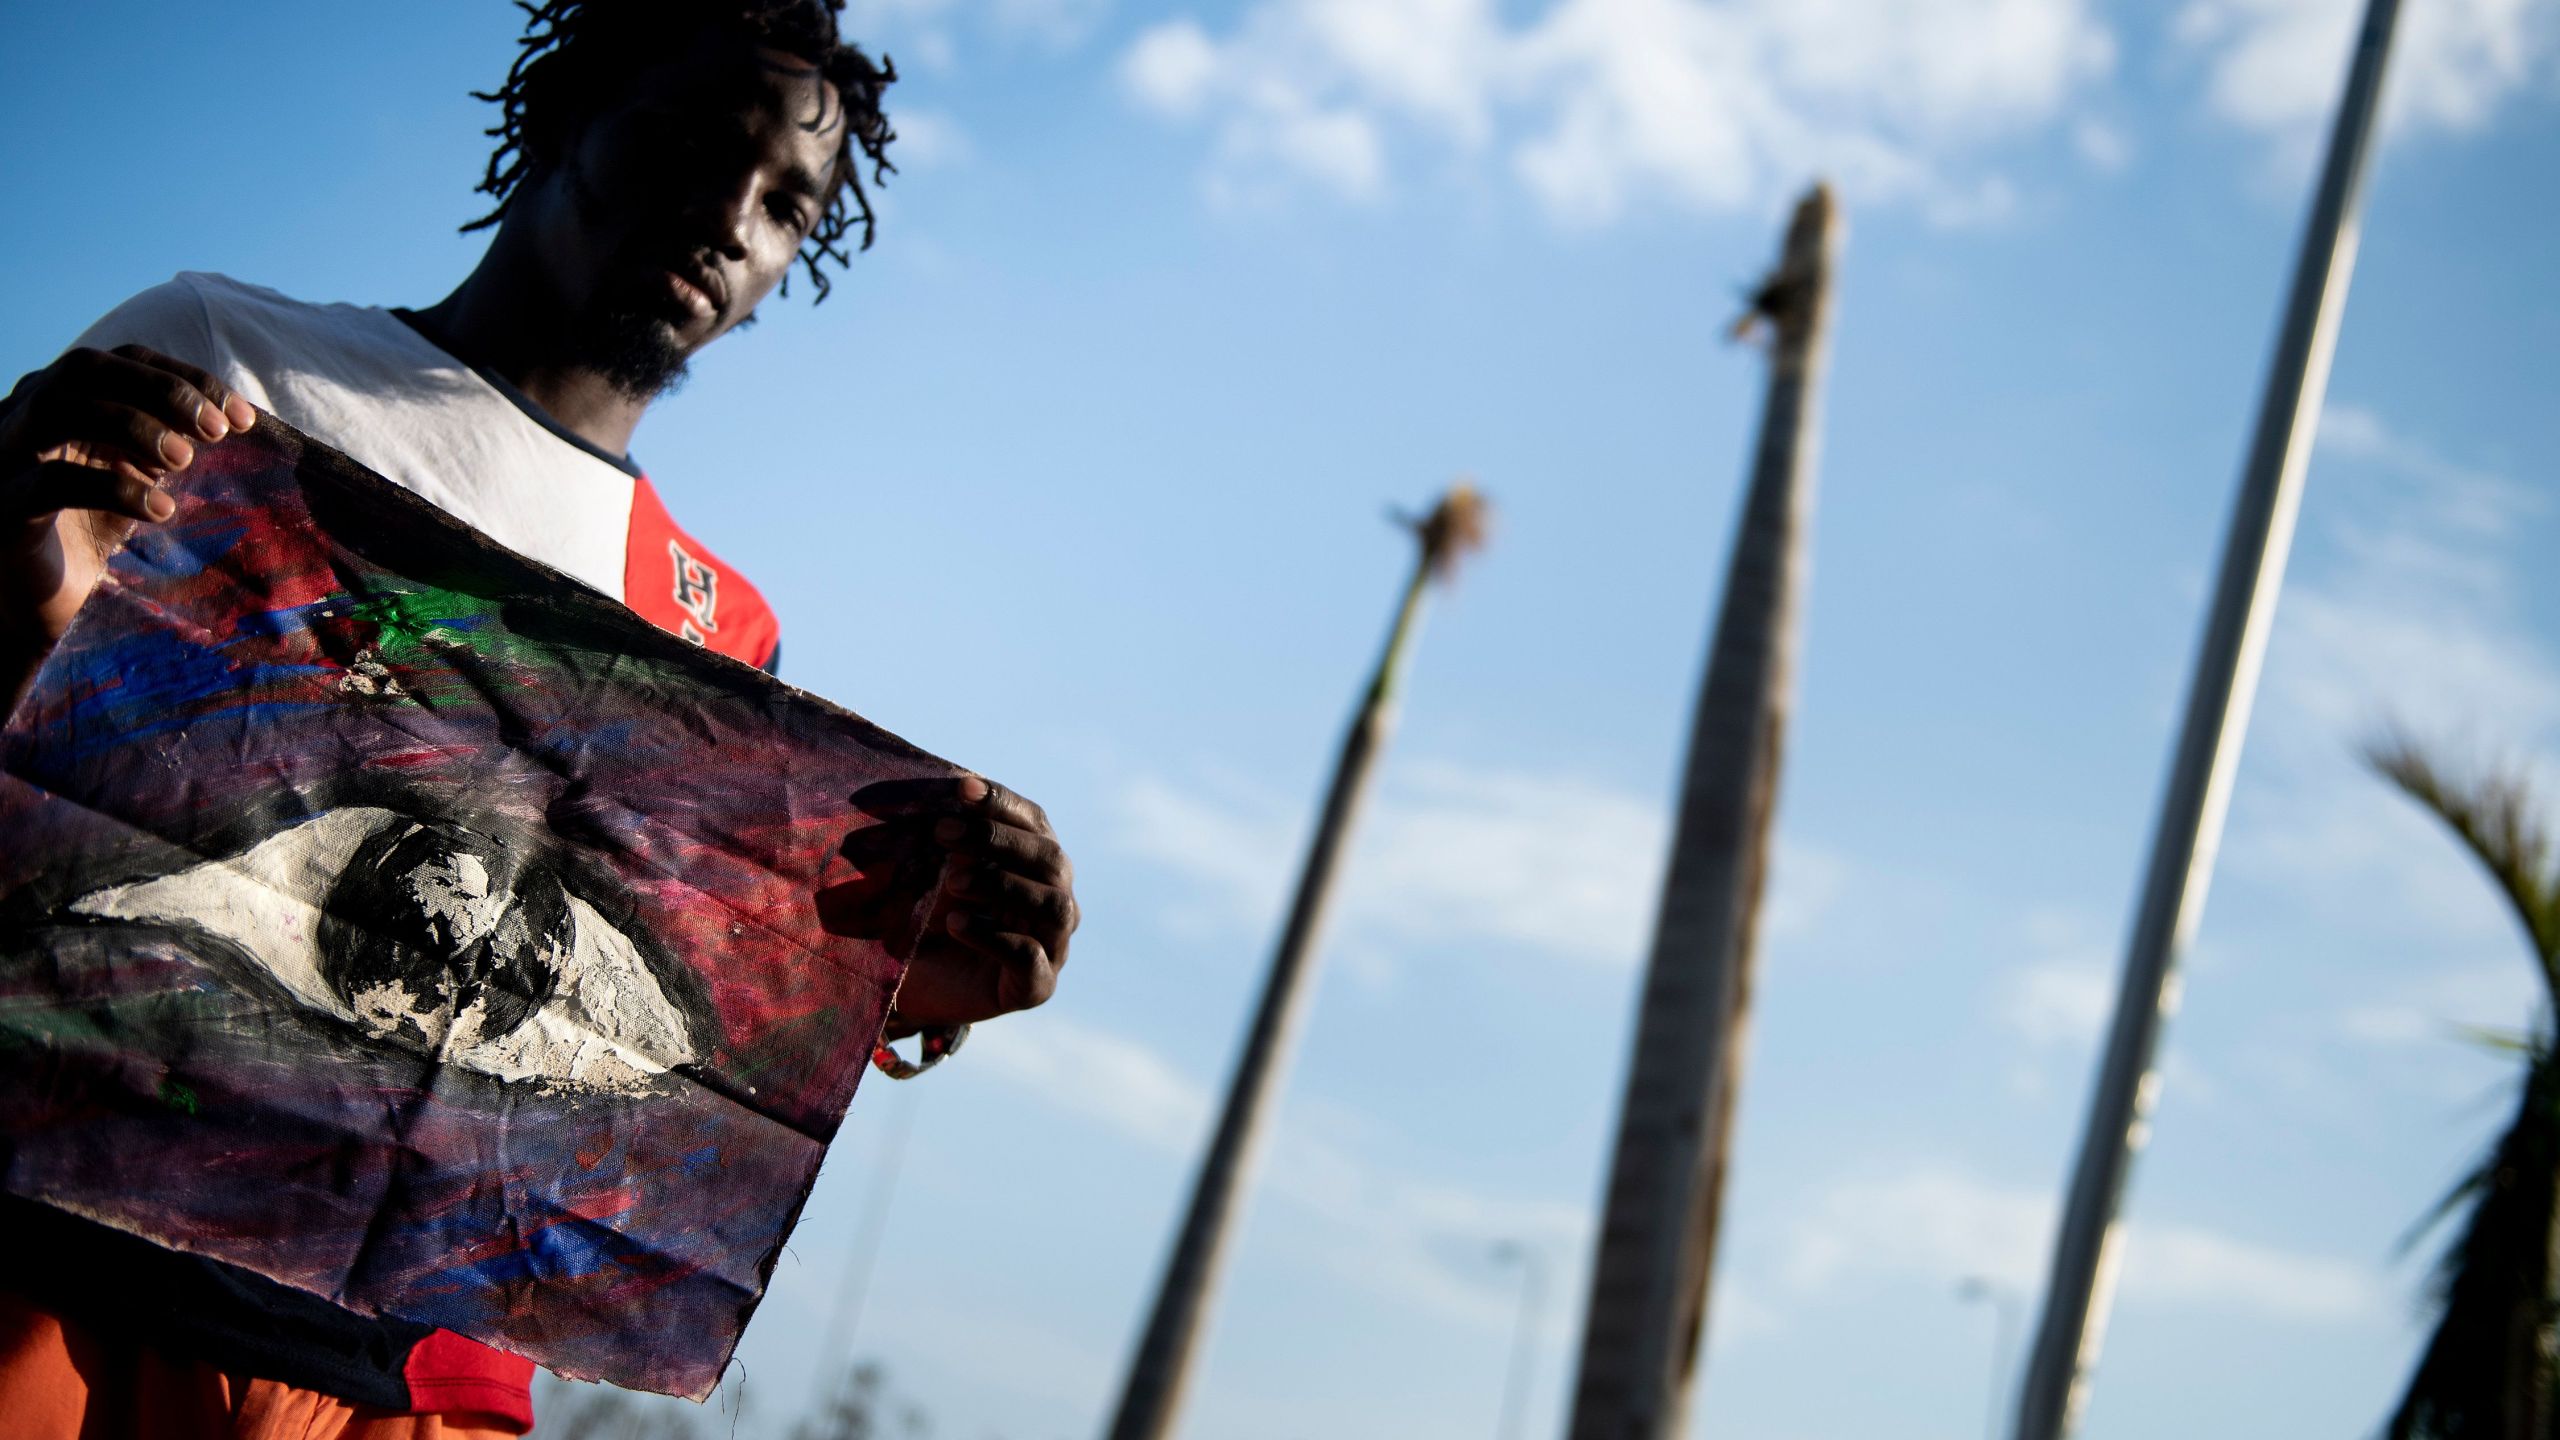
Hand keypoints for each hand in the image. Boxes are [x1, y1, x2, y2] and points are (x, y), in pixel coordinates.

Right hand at [0, 344, 258, 702]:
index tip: (242, 418)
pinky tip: (159, 510)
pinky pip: (48, 481)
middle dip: (161, 390)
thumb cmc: (100, 534)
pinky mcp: (1, 507)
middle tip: (217, 432)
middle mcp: (26, 415)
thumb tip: (244, 424)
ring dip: (132, 425)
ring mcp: (5, 456)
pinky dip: (112, 487)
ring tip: (184, 461)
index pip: (125, 360)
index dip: (186, 378)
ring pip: (56, 406)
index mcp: (67, 400)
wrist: (47, 605)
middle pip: (85, 367)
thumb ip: (177, 446)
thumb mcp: (144, 481)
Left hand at [832, 775, 1076, 1032]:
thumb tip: (896, 789)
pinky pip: (1029, 956)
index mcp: (1035, 861)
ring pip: (1052, 905)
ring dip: (1002, 885)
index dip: (1001, 801)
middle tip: (943, 832)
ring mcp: (1053, 944)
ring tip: (952, 881)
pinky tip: (956, 924)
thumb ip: (931, 835)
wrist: (920, 988)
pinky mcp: (1037, 985)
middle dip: (996, 839)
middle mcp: (1055, 898)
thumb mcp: (928, 872)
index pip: (1032, 820)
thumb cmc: (930, 919)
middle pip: (1050, 858)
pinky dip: (993, 936)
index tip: (960, 788)